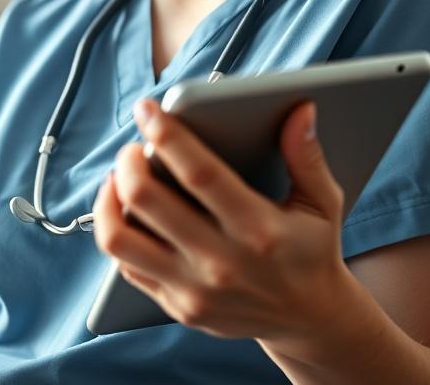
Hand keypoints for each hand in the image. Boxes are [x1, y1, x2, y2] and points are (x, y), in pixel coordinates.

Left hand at [93, 100, 355, 347]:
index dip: (165, 135)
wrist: (311, 320)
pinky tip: (126, 212)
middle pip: (146, 200)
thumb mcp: (321, 203)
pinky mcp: (178, 307)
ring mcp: (194, 289)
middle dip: (128, 162)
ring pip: (120, 239)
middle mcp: (220, 262)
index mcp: (258, 229)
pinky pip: (127, 267)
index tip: (146, 109)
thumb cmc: (311, 250)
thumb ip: (306, 156)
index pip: (198, 172)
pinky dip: (118, 233)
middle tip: (133, 147)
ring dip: (108, 199)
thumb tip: (300, 110)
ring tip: (118, 178)